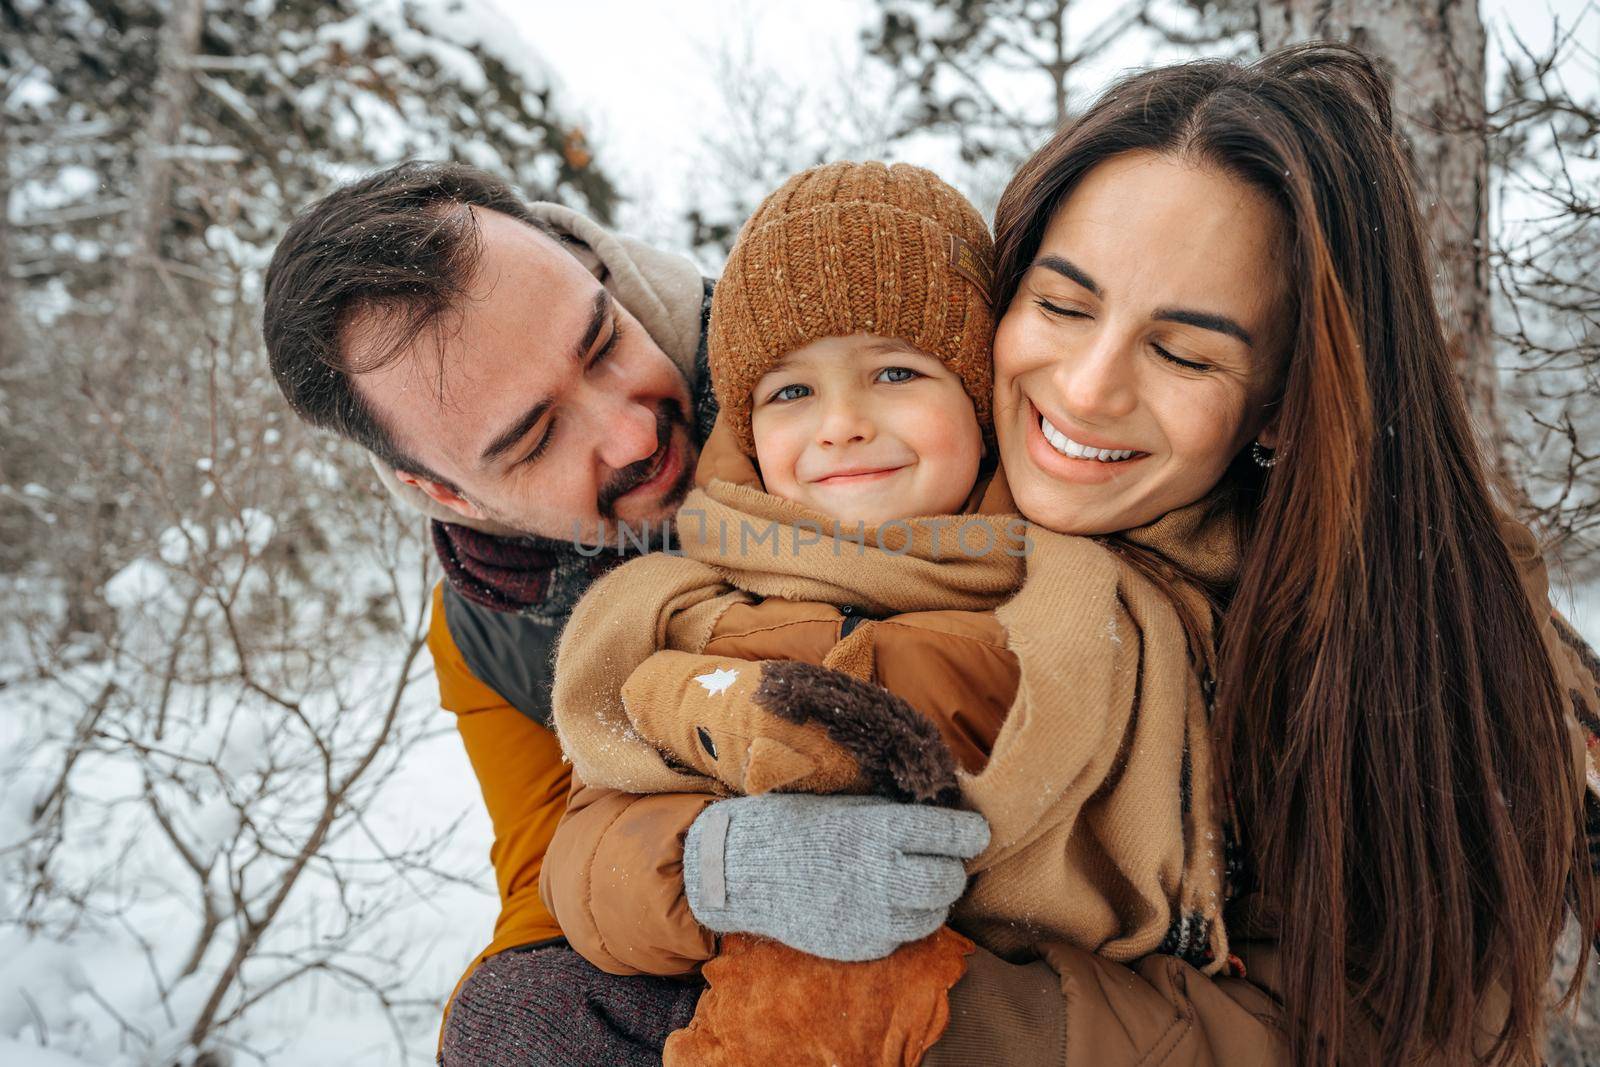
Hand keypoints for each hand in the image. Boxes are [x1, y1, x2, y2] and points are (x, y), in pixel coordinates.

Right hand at [682, 793, 988, 960]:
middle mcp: (882, 876)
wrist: (747, 870)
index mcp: (880, 830)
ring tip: (910, 882)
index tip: (973, 832)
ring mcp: (872, 917)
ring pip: (934, 915)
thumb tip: (949, 817)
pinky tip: (881, 903)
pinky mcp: (862, 946)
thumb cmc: (802, 826)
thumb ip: (900, 817)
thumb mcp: (853, 805)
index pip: (955, 834)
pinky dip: (903, 921)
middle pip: (951, 880)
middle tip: (941, 859)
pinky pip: (903, 936)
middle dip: (952, 868)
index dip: (971, 833)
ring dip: (931, 899)